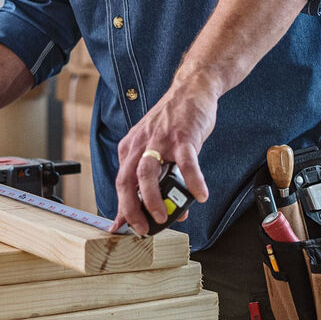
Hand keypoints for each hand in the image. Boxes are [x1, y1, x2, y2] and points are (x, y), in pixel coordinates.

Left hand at [111, 83, 216, 235]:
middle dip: (131, 209)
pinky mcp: (183, 137)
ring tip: (164, 218)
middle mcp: (140, 144)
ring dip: (152, 199)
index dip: (120, 208)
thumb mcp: (155, 147)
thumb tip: (162, 210)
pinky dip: (192, 181)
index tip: (120, 228)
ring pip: (148, 173)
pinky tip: (200, 195)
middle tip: (142, 229)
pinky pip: (186, 163)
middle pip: (127, 180)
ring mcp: (161, 140)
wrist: (191, 90)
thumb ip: (156, 177)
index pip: (120, 183)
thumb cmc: (173, 123)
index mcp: (130, 148)